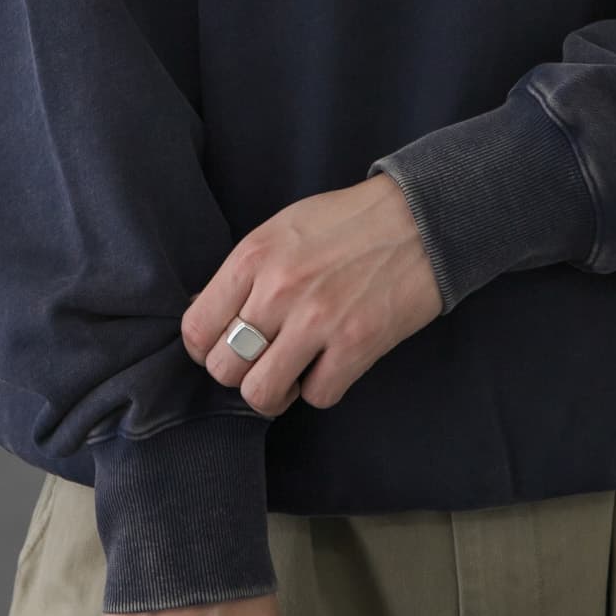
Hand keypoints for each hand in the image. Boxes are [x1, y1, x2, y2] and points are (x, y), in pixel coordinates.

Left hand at [180, 175, 443, 415]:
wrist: (419, 218)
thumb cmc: (347, 223)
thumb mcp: (280, 230)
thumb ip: (244, 273)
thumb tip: (206, 313)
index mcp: (253, 257)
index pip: (196, 328)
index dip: (206, 347)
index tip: (226, 346)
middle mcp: (278, 289)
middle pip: (224, 369)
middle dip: (241, 373)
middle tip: (264, 360)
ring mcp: (317, 320)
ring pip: (261, 394)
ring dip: (275, 392)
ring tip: (292, 373)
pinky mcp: (356, 345)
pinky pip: (316, 396)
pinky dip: (322, 388)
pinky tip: (331, 364)